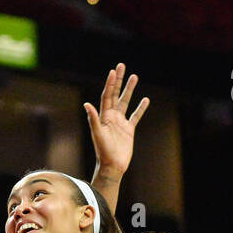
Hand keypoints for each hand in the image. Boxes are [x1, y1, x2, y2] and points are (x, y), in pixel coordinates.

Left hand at [85, 64, 148, 179]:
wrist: (112, 166)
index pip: (107, 96)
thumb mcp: (98, 134)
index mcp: (104, 116)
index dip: (110, 83)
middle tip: (122, 65)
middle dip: (119, 80)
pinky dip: (140, 108)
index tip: (113, 71)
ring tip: (135, 76)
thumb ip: (93, 119)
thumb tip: (86, 104)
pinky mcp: (128, 130)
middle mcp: (111, 117)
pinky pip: (135, 116)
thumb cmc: (103, 152)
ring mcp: (120, 123)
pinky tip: (145, 100)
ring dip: (130, 90)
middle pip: (115, 94)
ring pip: (126, 102)